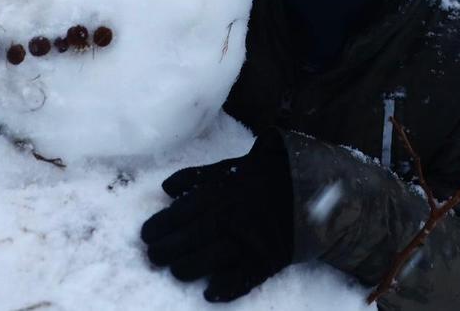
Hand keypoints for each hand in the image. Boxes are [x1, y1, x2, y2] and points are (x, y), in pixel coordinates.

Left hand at [140, 132, 293, 301]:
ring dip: (188, 268)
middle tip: (153, 257)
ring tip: (176, 271)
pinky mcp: (268, 258)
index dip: (161, 225)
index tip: (146, 235)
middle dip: (167, 250)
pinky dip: (226, 288)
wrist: (313, 184)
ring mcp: (249, 239)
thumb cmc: (266, 172)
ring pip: (211, 259)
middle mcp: (231, 217)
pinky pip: (245, 277)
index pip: (182, 212)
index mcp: (220, 192)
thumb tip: (166, 189)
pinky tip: (209, 294)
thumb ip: (197, 177)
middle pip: (191, 237)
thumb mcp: (230, 166)